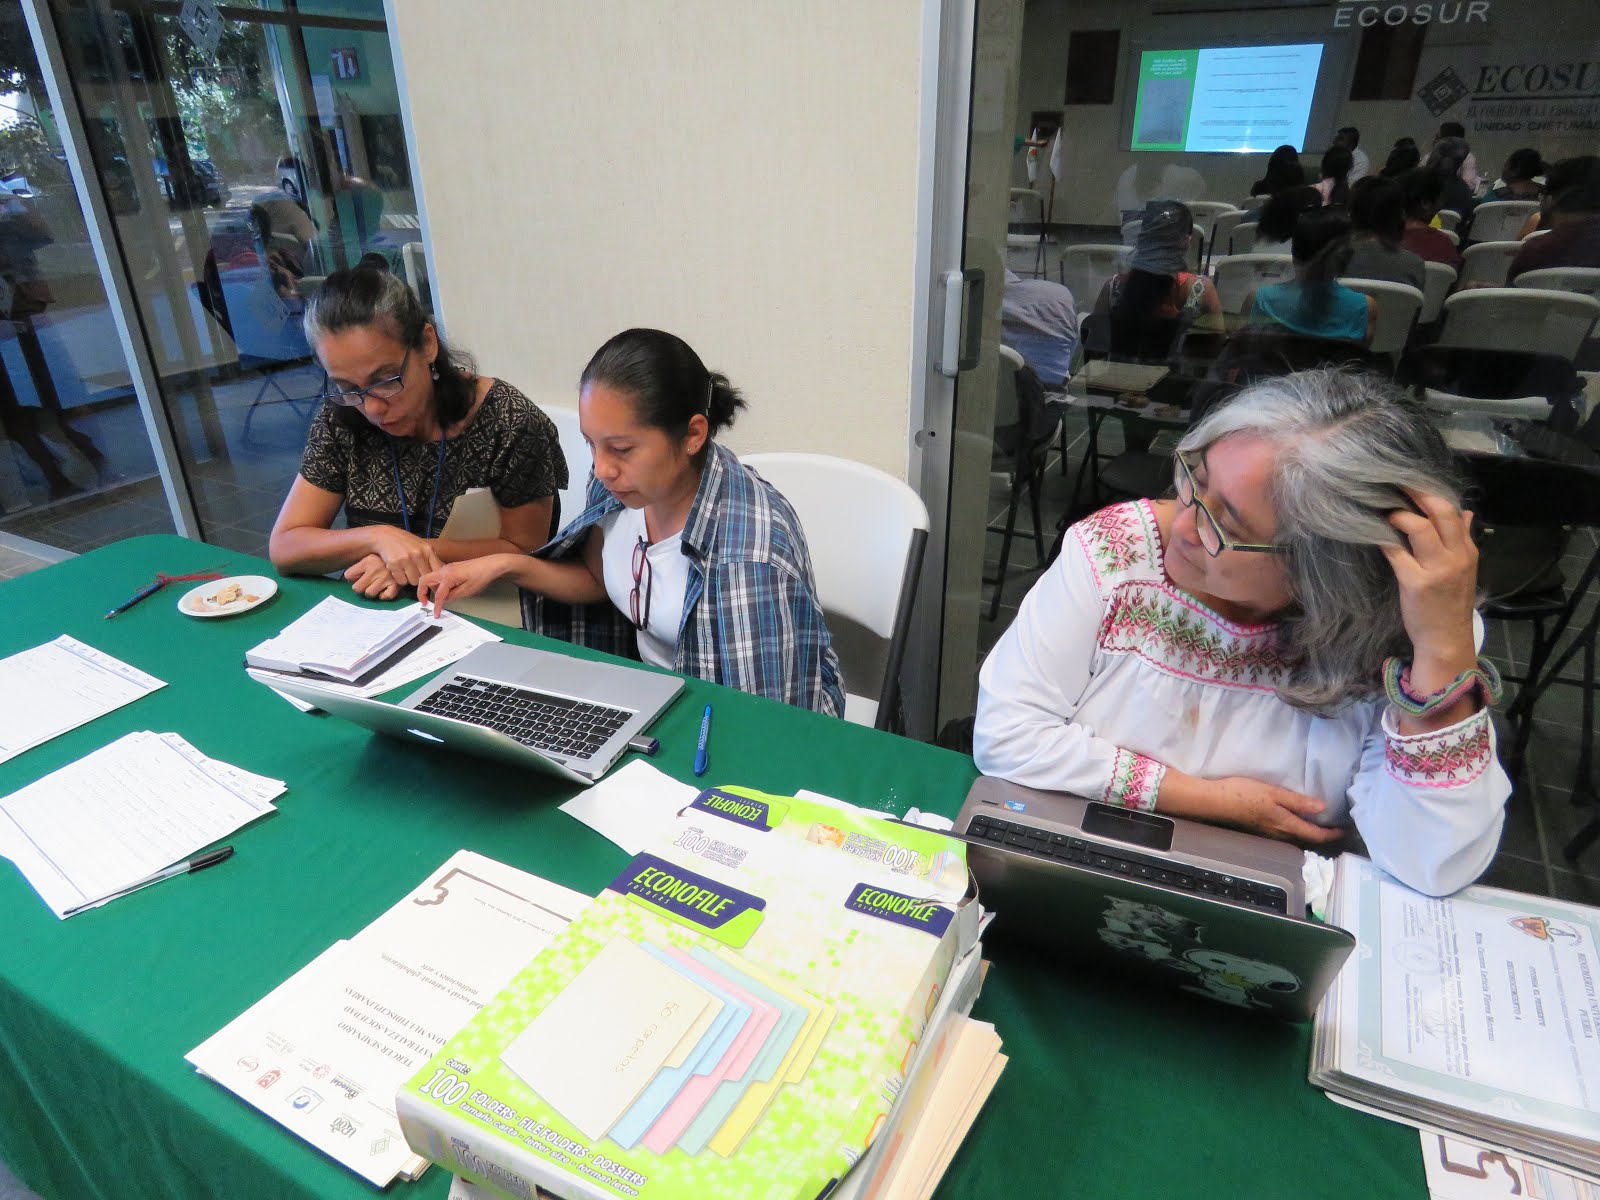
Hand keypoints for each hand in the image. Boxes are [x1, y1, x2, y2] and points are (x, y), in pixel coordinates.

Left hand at [344, 553, 400, 600]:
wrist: (405, 556)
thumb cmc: (383, 560)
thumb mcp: (369, 558)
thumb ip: (357, 568)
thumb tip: (349, 581)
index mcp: (367, 560)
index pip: (348, 575)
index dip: (353, 577)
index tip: (360, 574)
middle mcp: (376, 568)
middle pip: (357, 588)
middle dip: (362, 586)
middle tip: (369, 581)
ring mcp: (387, 577)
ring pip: (369, 593)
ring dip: (373, 591)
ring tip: (378, 584)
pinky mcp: (396, 585)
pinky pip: (385, 597)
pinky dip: (385, 595)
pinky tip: (386, 588)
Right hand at [365, 525, 441, 587]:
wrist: (384, 536)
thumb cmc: (405, 543)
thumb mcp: (421, 546)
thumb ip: (431, 558)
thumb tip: (443, 575)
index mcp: (428, 550)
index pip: (437, 570)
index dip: (436, 579)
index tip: (433, 584)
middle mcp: (418, 554)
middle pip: (425, 578)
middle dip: (420, 579)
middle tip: (413, 573)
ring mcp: (406, 559)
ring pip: (413, 582)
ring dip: (409, 579)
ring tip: (404, 570)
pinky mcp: (394, 564)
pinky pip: (401, 581)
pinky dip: (399, 579)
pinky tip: (397, 570)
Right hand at [417, 556, 509, 616]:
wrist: (491, 564)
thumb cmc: (481, 576)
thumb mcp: (467, 591)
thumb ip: (453, 596)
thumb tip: (444, 600)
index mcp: (448, 576)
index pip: (438, 595)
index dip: (436, 606)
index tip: (436, 614)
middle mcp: (444, 570)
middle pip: (425, 580)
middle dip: (422, 592)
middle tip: (425, 603)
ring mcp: (447, 568)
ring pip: (431, 578)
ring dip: (430, 588)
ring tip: (440, 598)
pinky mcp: (451, 568)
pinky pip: (438, 576)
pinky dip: (437, 584)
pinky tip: (446, 591)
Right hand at [1210, 777, 1345, 845]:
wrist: (1214, 802)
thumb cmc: (1243, 793)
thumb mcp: (1272, 792)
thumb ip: (1297, 801)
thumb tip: (1322, 807)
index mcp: (1285, 823)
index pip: (1315, 834)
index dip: (1332, 834)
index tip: (1346, 830)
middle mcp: (1279, 833)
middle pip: (1307, 839)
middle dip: (1323, 836)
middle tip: (1337, 828)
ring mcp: (1268, 833)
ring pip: (1296, 838)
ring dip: (1310, 835)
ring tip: (1320, 826)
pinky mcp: (1260, 829)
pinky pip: (1285, 835)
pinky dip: (1297, 831)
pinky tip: (1295, 823)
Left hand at [1380, 489, 1477, 667]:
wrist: (1447, 638)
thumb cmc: (1450, 603)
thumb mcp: (1465, 568)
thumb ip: (1463, 539)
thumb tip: (1466, 512)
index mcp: (1468, 550)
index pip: (1453, 511)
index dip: (1431, 492)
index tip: (1411, 481)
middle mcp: (1456, 556)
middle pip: (1440, 511)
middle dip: (1416, 493)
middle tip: (1393, 484)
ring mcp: (1437, 569)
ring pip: (1419, 528)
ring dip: (1398, 515)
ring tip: (1384, 511)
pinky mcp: (1415, 583)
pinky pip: (1396, 552)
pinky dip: (1383, 539)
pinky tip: (1373, 533)